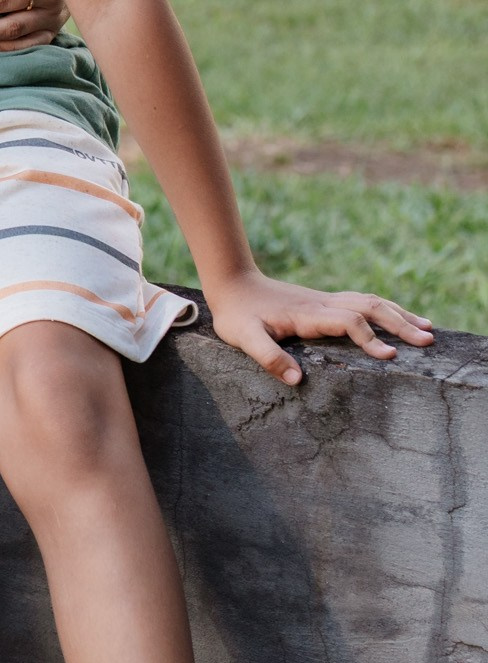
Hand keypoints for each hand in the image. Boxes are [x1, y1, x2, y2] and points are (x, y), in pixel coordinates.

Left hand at [201, 268, 432, 386]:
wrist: (233, 282)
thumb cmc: (237, 314)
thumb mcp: (244, 338)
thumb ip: (268, 356)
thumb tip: (296, 379)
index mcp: (309, 315)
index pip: (349, 323)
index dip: (370, 338)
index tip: (390, 355)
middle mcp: (323, 304)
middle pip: (371, 308)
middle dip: (401, 323)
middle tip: (429, 340)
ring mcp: (326, 300)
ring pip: (372, 301)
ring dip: (400, 314)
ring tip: (427, 328)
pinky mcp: (324, 302)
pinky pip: (363, 302)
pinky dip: (386, 308)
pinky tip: (396, 316)